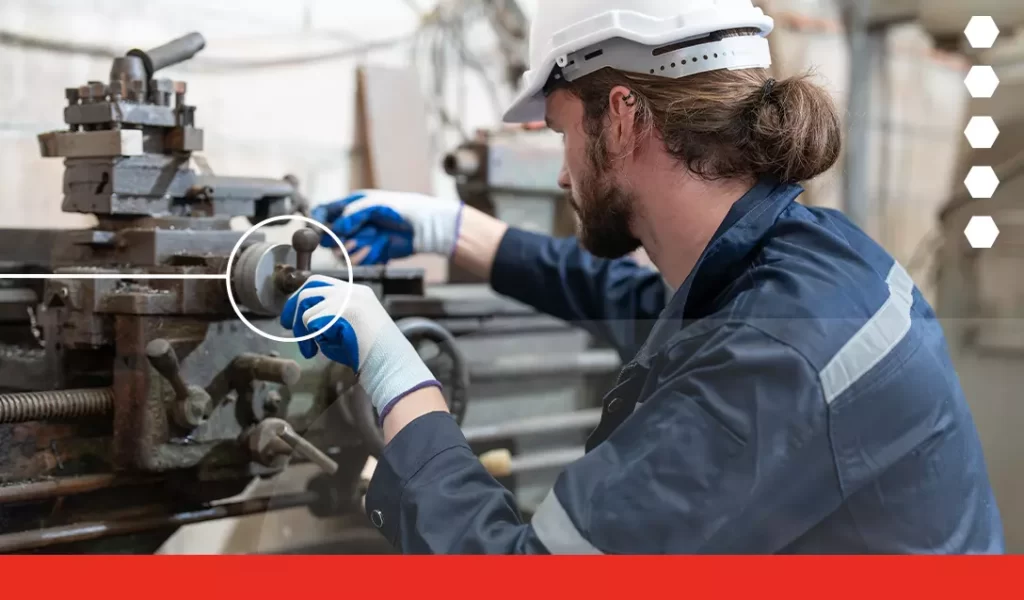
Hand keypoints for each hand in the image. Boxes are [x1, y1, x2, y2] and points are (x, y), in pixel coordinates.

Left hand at [280, 275, 440, 420]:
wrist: (391, 364)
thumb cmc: (371, 355)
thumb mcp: (349, 329)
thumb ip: (330, 319)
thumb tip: (304, 320)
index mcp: (358, 293)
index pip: (322, 283)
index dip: (304, 298)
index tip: (293, 317)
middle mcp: (353, 291)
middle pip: (310, 286)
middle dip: (294, 307)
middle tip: (287, 326)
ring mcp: (349, 298)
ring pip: (306, 303)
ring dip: (302, 328)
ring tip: (311, 349)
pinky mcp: (344, 310)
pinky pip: (311, 321)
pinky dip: (311, 337)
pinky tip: (323, 350)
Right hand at [311, 190, 462, 264]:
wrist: (424, 228)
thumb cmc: (402, 209)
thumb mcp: (374, 206)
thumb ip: (352, 215)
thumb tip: (336, 229)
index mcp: (351, 205)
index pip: (324, 211)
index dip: (318, 220)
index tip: (319, 231)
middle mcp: (353, 223)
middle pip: (330, 237)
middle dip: (338, 241)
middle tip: (349, 240)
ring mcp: (360, 239)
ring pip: (342, 252)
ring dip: (355, 249)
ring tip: (372, 240)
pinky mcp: (369, 253)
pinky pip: (358, 261)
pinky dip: (367, 256)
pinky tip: (380, 248)